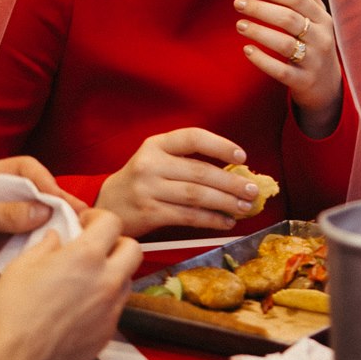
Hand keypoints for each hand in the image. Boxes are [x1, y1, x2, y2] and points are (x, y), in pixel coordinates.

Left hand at [0, 155, 81, 312]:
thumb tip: (42, 209)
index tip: (58, 198)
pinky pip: (30, 252)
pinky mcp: (4, 257)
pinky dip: (44, 255)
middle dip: (58, 206)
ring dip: (55, 232)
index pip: (26, 170)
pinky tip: (56, 261)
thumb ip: (3, 214)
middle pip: (38, 197)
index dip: (45, 181)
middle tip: (80, 219)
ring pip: (39, 226)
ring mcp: (3, 231)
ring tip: (76, 241)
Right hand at [0, 208, 142, 359]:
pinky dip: (104, 302)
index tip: (87, 223)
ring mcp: (109, 311)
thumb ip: (46, 245)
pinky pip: (115, 309)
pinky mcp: (106, 335)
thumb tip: (55, 238)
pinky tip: (81, 305)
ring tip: (87, 277)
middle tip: (97, 246)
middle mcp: (104, 283)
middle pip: (133, 250)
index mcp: (84, 258)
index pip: (112, 223)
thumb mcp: (22, 265)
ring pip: (126, 281)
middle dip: (117, 243)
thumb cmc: (12, 317)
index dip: (99, 218)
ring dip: (113, 273)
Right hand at [96, 128, 256, 235]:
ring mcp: (148, 189)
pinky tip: (226, 222)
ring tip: (245, 208)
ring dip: (225, 203)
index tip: (241, 157)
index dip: (220, 146)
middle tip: (252, 190)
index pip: (193, 138)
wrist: (108, 205)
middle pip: (199, 172)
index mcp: (156, 144)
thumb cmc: (142, 181)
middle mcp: (151, 164)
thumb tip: (234, 172)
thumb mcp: (156, 160)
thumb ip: (186, 161)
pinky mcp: (149, 213)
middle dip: (231, 182)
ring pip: (196, 195)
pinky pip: (188, 216)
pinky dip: (211, 220)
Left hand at [236, 0, 342, 137]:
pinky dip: (263, 60)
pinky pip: (281, 71)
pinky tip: (247, 50)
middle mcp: (321, 38)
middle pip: (289, 19)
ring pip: (285, 44)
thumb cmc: (316, 40)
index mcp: (323, 18)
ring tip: (239, 25)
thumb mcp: (315, 15)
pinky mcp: (303, 82)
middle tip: (238, 3)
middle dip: (261, 9)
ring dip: (259, 32)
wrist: (327, 85)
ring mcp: (314, 61)